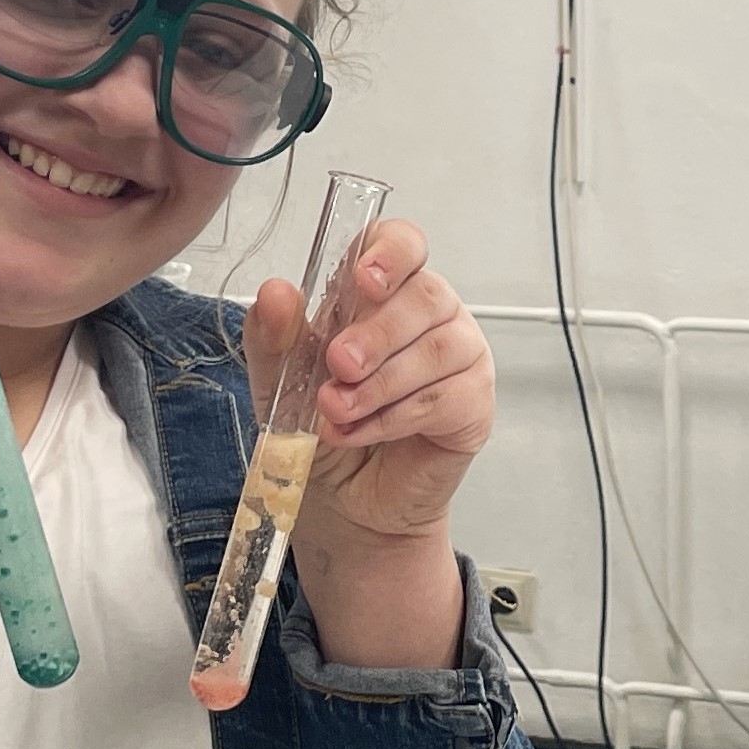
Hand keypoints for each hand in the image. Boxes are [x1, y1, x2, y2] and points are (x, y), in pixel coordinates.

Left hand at [243, 216, 490, 670]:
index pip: (402, 245)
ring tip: (336, 414)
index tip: (362, 280)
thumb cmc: (320, 427)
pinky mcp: (473, 405)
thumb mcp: (280, 381)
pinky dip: (397, 418)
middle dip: (376, 334)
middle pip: (424, 295)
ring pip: (437, 349)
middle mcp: (429, 316)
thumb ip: (275, 337)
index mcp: (383, 292)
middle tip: (337, 368)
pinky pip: (447, 398)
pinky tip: (364, 433)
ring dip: (380, 385)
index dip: (390, 253)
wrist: (342, 503)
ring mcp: (459, 357)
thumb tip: (276, 292)